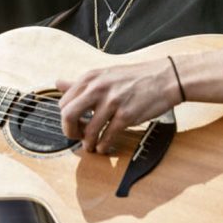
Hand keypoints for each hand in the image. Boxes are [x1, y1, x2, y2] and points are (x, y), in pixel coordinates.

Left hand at [57, 58, 181, 153]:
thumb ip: (80, 82)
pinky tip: (104, 147)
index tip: (73, 124)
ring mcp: (112, 102)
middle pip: (68, 115)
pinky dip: (103, 145)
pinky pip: (107, 136)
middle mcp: (98, 88)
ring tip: (91, 146)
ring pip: (88, 130)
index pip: (64, 102)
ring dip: (87, 143)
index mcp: (90, 78)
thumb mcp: (104, 75)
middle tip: (75, 137)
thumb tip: (58, 83)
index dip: (65, 118)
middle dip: (69, 131)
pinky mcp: (126, 116)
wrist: (165, 78)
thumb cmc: (135, 77)